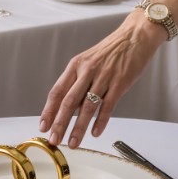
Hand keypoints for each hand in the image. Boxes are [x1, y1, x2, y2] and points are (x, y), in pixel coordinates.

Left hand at [38, 13, 164, 147]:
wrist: (134, 36)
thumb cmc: (110, 51)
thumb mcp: (89, 62)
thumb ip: (79, 82)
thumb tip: (70, 107)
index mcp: (75, 65)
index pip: (57, 91)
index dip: (49, 110)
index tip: (43, 125)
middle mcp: (86, 71)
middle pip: (68, 101)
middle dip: (60, 123)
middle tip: (54, 139)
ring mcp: (103, 77)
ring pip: (87, 107)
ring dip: (79, 127)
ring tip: (74, 142)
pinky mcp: (120, 83)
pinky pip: (108, 105)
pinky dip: (100, 121)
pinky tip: (95, 133)